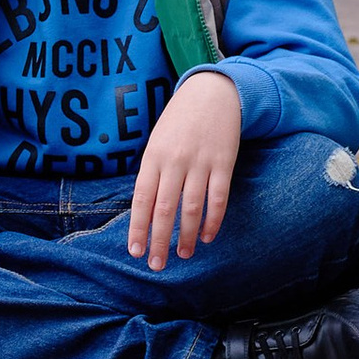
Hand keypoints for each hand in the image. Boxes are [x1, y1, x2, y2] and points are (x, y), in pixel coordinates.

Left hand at [128, 67, 242, 269]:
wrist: (212, 93)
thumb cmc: (179, 122)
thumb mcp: (158, 142)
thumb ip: (152, 173)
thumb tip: (145, 212)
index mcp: (153, 156)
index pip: (141, 199)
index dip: (138, 228)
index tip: (135, 252)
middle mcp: (175, 160)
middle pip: (164, 208)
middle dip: (159, 240)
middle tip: (157, 264)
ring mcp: (200, 162)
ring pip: (191, 207)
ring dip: (186, 235)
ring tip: (183, 254)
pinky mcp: (223, 163)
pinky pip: (218, 198)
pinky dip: (212, 221)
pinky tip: (206, 237)